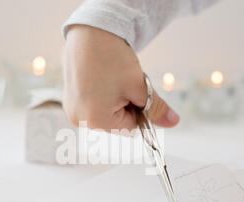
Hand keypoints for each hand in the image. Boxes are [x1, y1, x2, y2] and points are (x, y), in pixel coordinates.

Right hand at [63, 25, 179, 130]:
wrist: (90, 31)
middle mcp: (79, 120)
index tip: (135, 88)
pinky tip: (100, 77)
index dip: (138, 108)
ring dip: (114, 100)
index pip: (130, 127)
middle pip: (116, 122)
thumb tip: (174, 122)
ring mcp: (72, 110)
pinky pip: (93, 105)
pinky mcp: (69, 100)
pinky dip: (101, 95)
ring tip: (109, 78)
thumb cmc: (113, 58)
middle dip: (125, 105)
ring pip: (106, 113)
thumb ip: (156, 108)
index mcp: (96, 120)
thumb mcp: (139, 86)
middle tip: (122, 81)